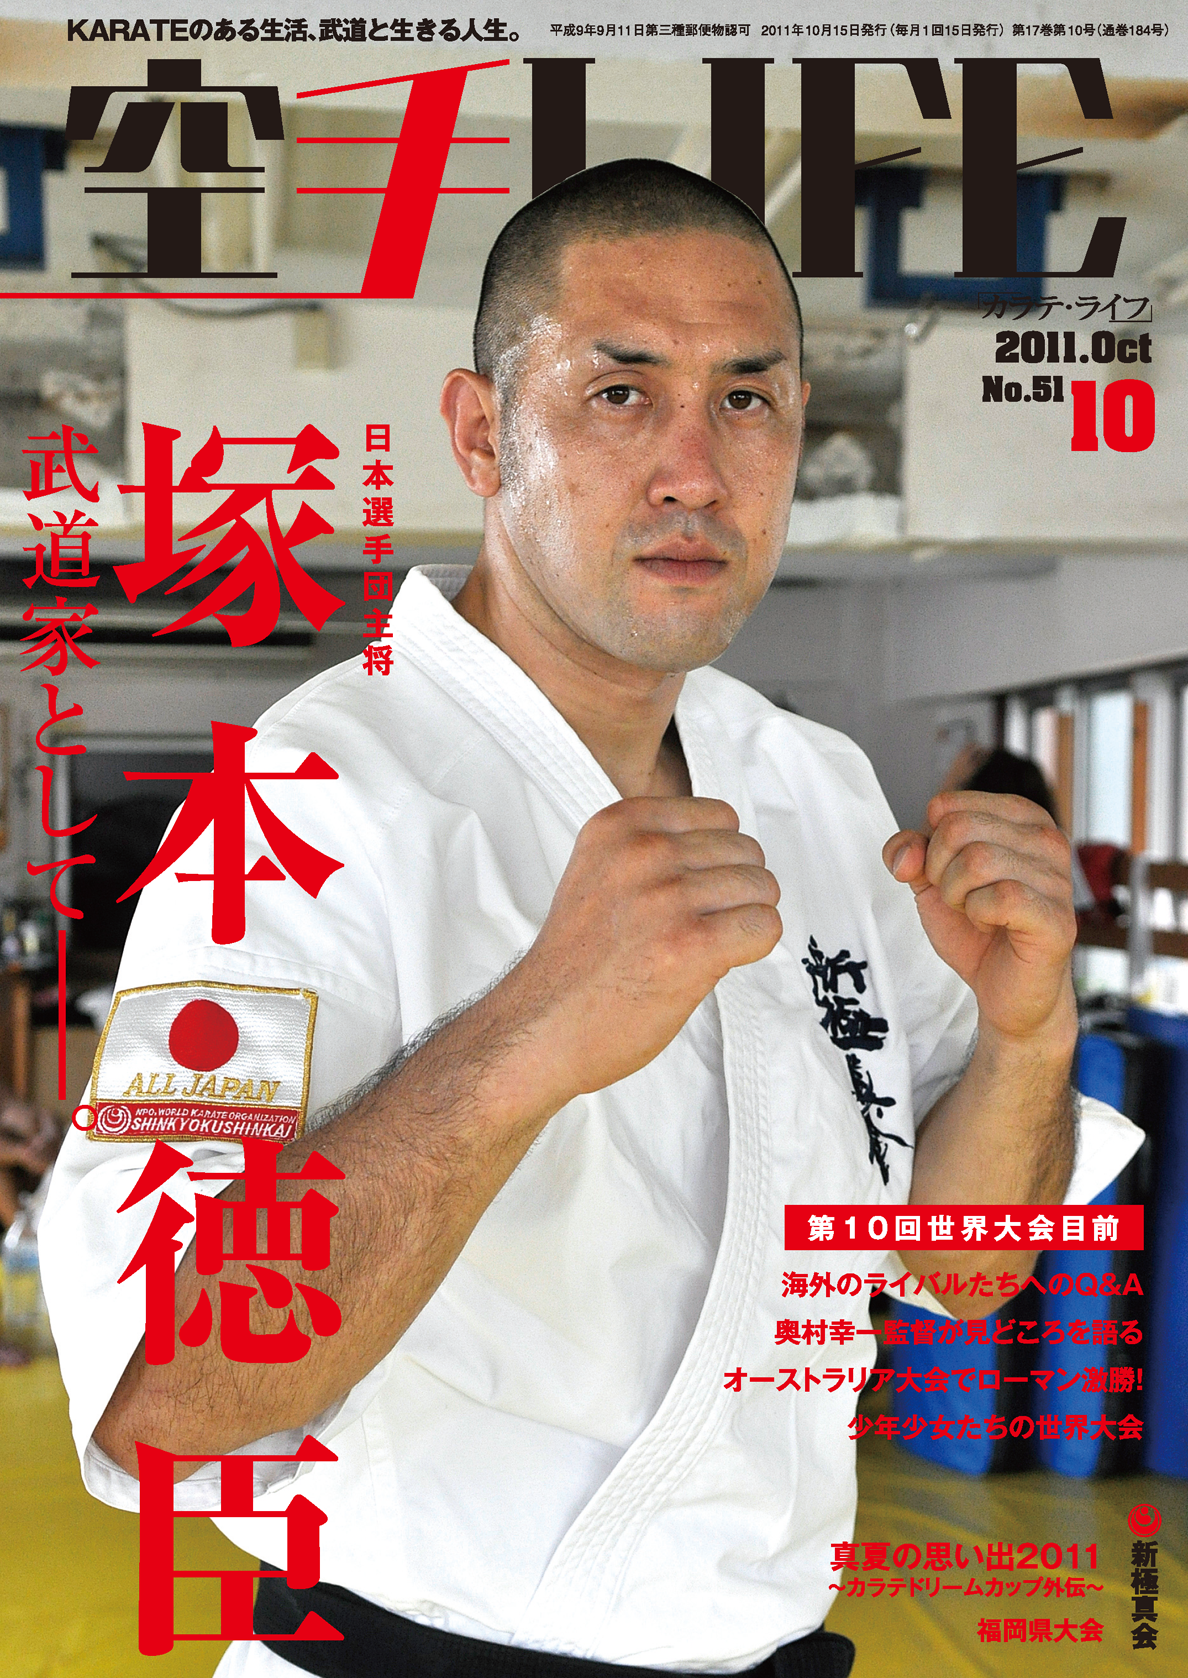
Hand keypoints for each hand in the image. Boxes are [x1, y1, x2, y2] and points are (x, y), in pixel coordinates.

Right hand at [512, 797, 781, 1098]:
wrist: (546, 1023)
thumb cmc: (577, 962)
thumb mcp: (601, 872)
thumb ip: (653, 849)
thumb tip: (725, 850)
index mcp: (620, 825)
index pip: (719, 815)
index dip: (718, 857)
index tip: (696, 887)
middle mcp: (643, 852)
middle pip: (745, 850)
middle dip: (737, 888)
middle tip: (703, 922)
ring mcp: (668, 895)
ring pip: (762, 887)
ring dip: (747, 917)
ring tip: (707, 943)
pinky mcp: (692, 942)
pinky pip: (764, 925)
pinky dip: (754, 945)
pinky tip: (720, 959)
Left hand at [883, 790, 1076, 1045]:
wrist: (1005, 988)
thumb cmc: (977, 929)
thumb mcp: (931, 880)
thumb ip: (911, 852)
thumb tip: (906, 853)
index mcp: (1020, 818)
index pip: (949, 806)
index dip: (931, 846)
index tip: (951, 873)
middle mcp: (1046, 838)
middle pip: (958, 829)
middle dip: (940, 872)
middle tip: (962, 899)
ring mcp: (1057, 877)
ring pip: (976, 861)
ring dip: (958, 897)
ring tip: (978, 913)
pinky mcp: (1057, 917)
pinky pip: (997, 897)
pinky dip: (979, 915)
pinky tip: (994, 926)